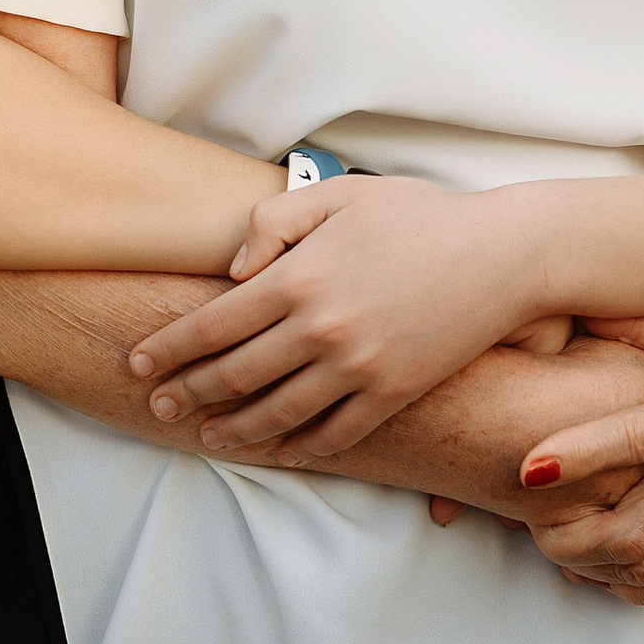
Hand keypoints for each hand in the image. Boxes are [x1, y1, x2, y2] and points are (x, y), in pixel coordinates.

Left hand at [126, 176, 553, 457]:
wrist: (505, 253)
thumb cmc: (422, 214)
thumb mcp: (341, 195)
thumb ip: (274, 221)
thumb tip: (231, 271)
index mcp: (300, 276)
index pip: (210, 325)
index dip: (167, 349)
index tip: (138, 363)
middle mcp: (320, 328)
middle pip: (232, 375)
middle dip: (187, 394)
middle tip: (158, 406)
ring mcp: (358, 367)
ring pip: (275, 413)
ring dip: (232, 429)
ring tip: (208, 436)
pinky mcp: (393, 393)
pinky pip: (334, 433)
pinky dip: (300, 446)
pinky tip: (279, 449)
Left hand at [518, 296, 643, 616]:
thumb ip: (639, 323)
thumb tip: (574, 304)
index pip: (633, 440)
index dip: (576, 458)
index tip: (529, 468)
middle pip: (636, 530)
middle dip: (572, 541)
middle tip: (533, 529)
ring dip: (605, 573)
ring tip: (564, 555)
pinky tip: (618, 576)